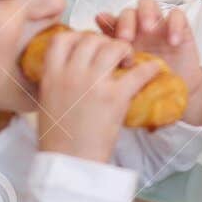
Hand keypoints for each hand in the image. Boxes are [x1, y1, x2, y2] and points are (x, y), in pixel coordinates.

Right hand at [34, 28, 160, 163]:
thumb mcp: (47, 102)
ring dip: (125, 50)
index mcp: (51, 76)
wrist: (69, 165)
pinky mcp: (114, 97)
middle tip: (114, 55)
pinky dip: (149, 68)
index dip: (78, 36)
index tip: (88, 45)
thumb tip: (68, 66)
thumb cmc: (58, 139)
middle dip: (105, 42)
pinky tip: (154, 69)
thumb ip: (56, 80)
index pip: (63, 38)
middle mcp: (70, 74)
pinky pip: (138, 72)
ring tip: (129, 62)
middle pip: (92, 39)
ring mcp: (93, 84)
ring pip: (114, 46)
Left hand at [96, 0, 201, 124]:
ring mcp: (157, 26)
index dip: (104, 23)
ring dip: (146, 13)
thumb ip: (110, 71)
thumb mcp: (125, 82)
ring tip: (148, 29)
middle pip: (127, 12)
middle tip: (125, 38)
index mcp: (120, 40)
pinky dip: (174, 24)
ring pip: (148, 3)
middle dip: (125, 21)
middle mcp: (137, 29)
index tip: (101, 35)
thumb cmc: (144, 88)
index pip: (109, 22)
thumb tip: (86, 69)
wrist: (172, 96)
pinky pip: (177, 15)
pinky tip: (173, 41)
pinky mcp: (179, 28)